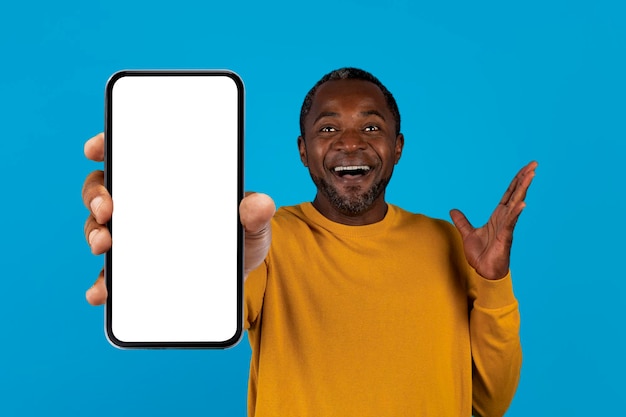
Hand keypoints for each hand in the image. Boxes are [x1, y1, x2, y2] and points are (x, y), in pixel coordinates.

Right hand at [81, 133, 275, 304]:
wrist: (239, 278)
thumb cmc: (239, 239)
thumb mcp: (252, 224)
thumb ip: (256, 214)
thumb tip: (260, 204)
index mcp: (168, 184)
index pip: (130, 156)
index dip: (107, 145)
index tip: (96, 148)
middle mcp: (143, 207)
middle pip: (103, 190)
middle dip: (96, 195)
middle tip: (106, 207)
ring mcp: (135, 239)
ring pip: (99, 229)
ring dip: (94, 234)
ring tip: (105, 244)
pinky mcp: (134, 273)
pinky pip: (110, 276)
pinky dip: (102, 283)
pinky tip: (103, 291)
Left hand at [449, 161, 537, 279]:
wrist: (483, 272)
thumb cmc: (480, 255)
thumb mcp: (467, 234)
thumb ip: (462, 222)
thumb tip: (452, 210)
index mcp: (498, 215)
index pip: (509, 193)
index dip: (516, 180)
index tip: (526, 168)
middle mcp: (505, 218)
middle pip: (516, 193)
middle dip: (525, 178)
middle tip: (535, 164)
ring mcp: (507, 226)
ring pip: (516, 203)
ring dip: (523, 189)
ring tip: (532, 175)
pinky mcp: (505, 237)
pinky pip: (511, 222)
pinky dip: (516, 212)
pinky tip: (522, 203)